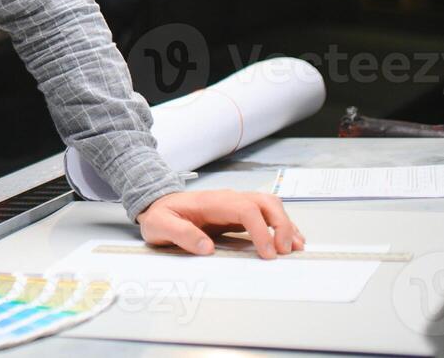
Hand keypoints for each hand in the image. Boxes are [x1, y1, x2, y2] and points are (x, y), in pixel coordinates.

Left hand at [136, 189, 305, 258]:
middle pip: (264, 202)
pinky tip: (290, 241)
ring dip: (286, 224)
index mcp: (211, 202)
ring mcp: (235, 204)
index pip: (245, 209)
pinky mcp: (239, 213)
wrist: (156, 204)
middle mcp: (228, 199)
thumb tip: (205, 247)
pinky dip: (282, 226)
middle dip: (281, 225)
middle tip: (285, 251)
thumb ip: (180, 234)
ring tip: (295, 248)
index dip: (260, 230)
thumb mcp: (159, 225)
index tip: (268, 253)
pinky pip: (266, 215)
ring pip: (270, 205)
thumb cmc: (159, 215)